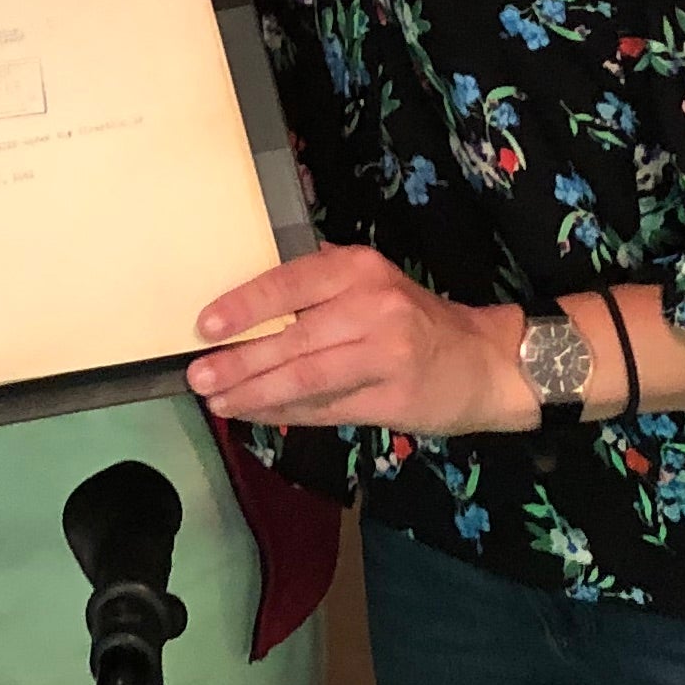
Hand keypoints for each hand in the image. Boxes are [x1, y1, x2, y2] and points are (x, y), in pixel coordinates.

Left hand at [187, 246, 535, 433]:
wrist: (485, 361)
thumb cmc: (413, 320)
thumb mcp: (371, 285)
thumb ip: (317, 291)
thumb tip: (242, 312)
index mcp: (358, 270)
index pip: (289, 283)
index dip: (244, 307)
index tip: (205, 326)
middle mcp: (374, 307)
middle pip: (292, 340)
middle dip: (239, 362)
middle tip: (199, 376)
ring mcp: (386, 356)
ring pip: (305, 379)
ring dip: (255, 394)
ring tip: (218, 401)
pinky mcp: (392, 400)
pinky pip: (325, 408)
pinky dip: (285, 413)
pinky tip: (257, 414)